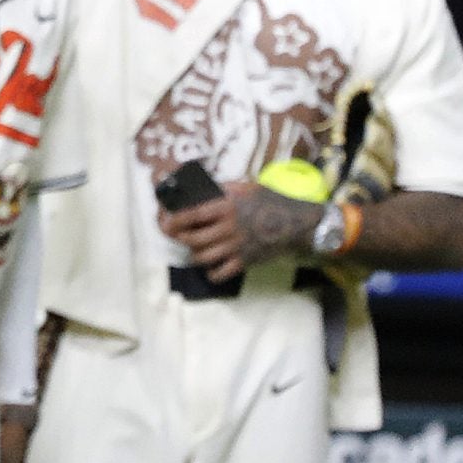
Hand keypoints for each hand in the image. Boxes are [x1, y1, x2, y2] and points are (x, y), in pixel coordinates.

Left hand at [156, 182, 315, 285]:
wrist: (298, 222)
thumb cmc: (270, 201)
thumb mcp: (245, 188)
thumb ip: (221, 190)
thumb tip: (197, 190)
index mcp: (226, 206)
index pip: (191, 215)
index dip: (172, 219)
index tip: (163, 220)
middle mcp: (228, 228)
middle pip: (191, 239)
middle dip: (179, 237)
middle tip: (177, 234)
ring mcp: (236, 246)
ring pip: (201, 257)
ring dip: (194, 253)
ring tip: (196, 247)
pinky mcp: (245, 261)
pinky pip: (220, 273)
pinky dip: (211, 272)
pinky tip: (211, 266)